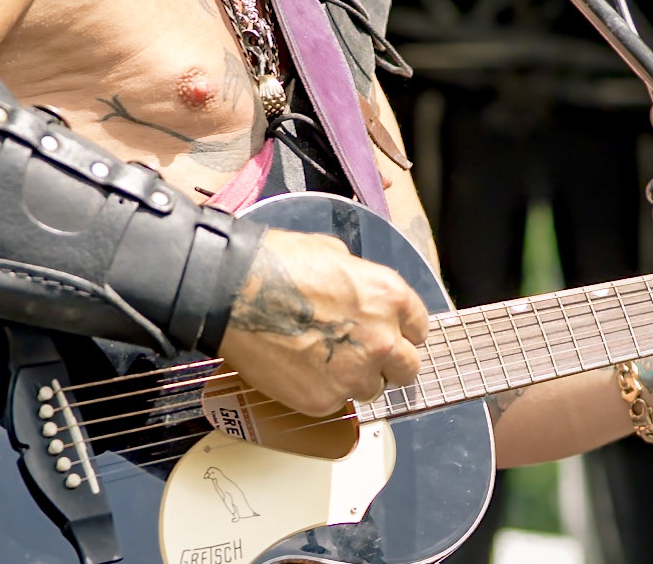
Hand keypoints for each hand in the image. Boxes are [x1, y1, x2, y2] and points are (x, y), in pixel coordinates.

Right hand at [219, 228, 428, 416]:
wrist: (233, 293)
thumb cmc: (276, 264)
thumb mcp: (331, 251)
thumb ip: (359, 278)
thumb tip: (358, 290)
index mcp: (388, 296)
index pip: (420, 328)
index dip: (401, 329)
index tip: (389, 331)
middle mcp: (381, 340)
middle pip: (408, 368)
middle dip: (388, 361)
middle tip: (361, 351)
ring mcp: (353, 375)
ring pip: (371, 389)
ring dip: (355, 377)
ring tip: (323, 358)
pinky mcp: (324, 401)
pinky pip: (336, 402)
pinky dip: (321, 388)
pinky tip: (299, 367)